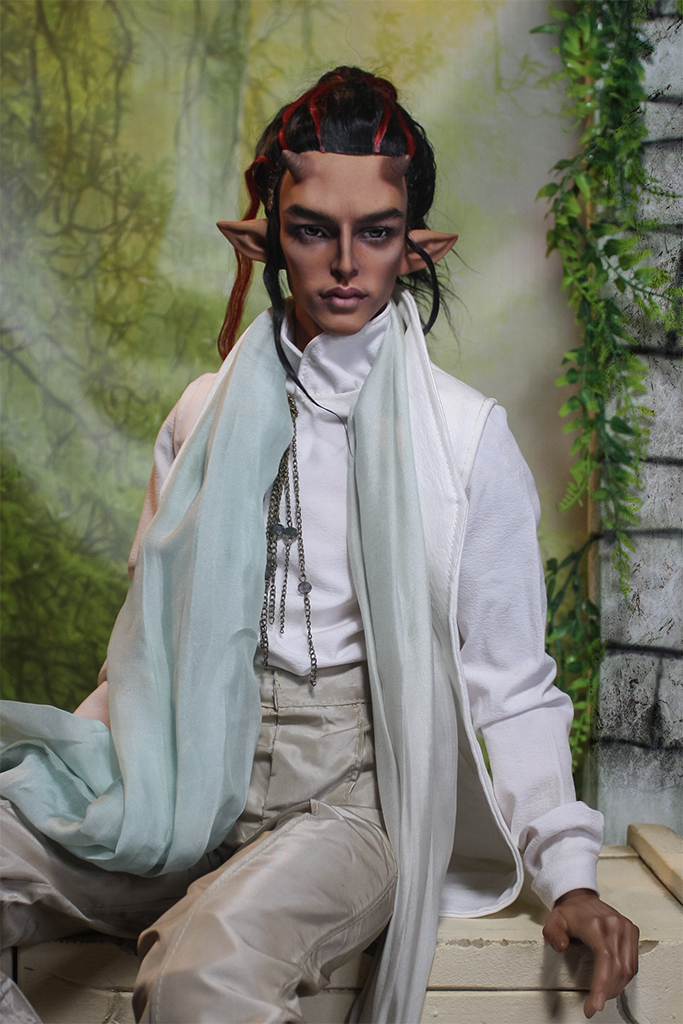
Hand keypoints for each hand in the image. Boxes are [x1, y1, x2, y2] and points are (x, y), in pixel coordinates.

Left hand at [542, 888, 638, 1018]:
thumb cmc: (568, 913)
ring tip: (602, 996)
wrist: (581, 898)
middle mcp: (614, 924)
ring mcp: (625, 927)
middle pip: (617, 967)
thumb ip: (552, 934)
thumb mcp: (552, 921)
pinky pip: (633, 962)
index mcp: (595, 923)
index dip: (601, 985)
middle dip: (606, 992)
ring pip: (628, 968)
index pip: (604, 959)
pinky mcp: (632, 931)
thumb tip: (562, 946)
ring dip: (616, 987)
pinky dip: (623, 978)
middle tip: (593, 1005)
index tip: (594, 1005)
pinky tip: (612, 984)